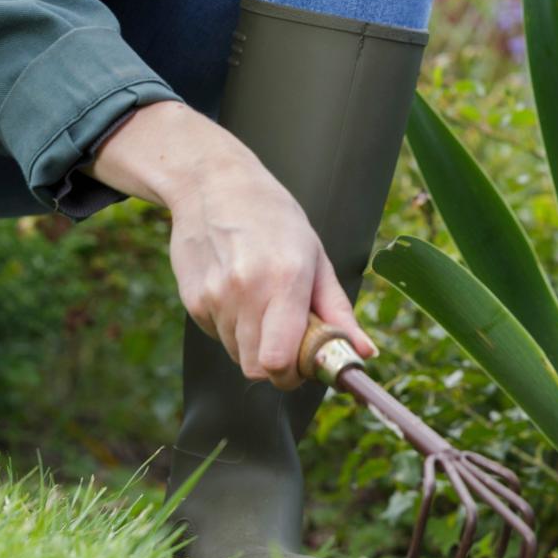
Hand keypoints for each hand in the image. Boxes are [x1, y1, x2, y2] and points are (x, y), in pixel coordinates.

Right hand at [83, 101, 375, 388]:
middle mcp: (247, 291)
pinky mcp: (192, 300)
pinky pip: (218, 335)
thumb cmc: (273, 216)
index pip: (280, 361)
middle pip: (258, 369)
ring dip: (254, 342)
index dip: (295, 374)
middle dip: (277, 364)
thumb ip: (338, 311)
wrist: (212, 184)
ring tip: (260, 300)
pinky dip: (232, 326)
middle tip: (288, 335)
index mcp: (286, 279)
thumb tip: (365, 354)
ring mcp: (215, 296)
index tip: (305, 362)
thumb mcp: (315, 256)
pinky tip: (237, 291)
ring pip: (238, 355)